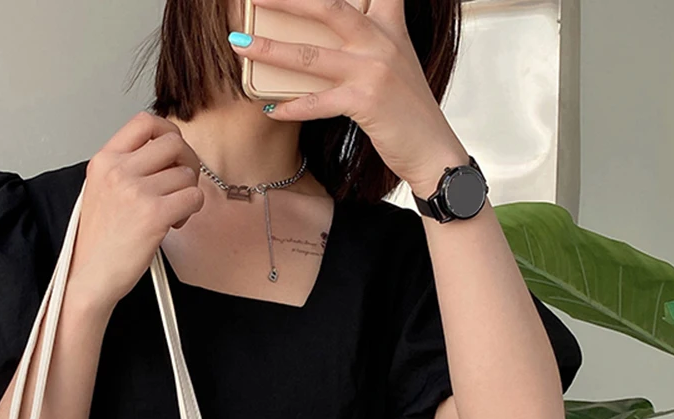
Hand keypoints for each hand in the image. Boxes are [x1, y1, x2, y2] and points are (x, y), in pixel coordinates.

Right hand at [68, 111, 204, 312]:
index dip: (167, 131)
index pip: (144, 122)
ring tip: (171, 213)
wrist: (90, 278)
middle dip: (187, 162)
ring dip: (186, 193)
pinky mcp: (154, 214)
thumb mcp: (100, 192)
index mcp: (103, 161)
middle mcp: (118, 171)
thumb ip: (126, 168)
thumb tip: (164, 154)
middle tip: (181, 184)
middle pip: (173, 142)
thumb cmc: (98, 243)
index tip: (172, 151)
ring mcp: (136, 191)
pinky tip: (174, 223)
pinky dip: (192, 210)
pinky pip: (194, 196)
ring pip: (186, 174)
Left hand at [230, 0, 469, 196]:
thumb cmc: (406, 111)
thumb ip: (368, 42)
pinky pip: (317, 102)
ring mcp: (373, 70)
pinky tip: (270, 109)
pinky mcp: (365, 101)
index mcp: (389, 27)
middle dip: (288, 0)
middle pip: (328, 8)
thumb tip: (324, 42)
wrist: (433, 148)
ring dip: (271, 49)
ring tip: (240, 45)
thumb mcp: (393, 64)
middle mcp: (381, 41)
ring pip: (311, 55)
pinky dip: (291, 106)